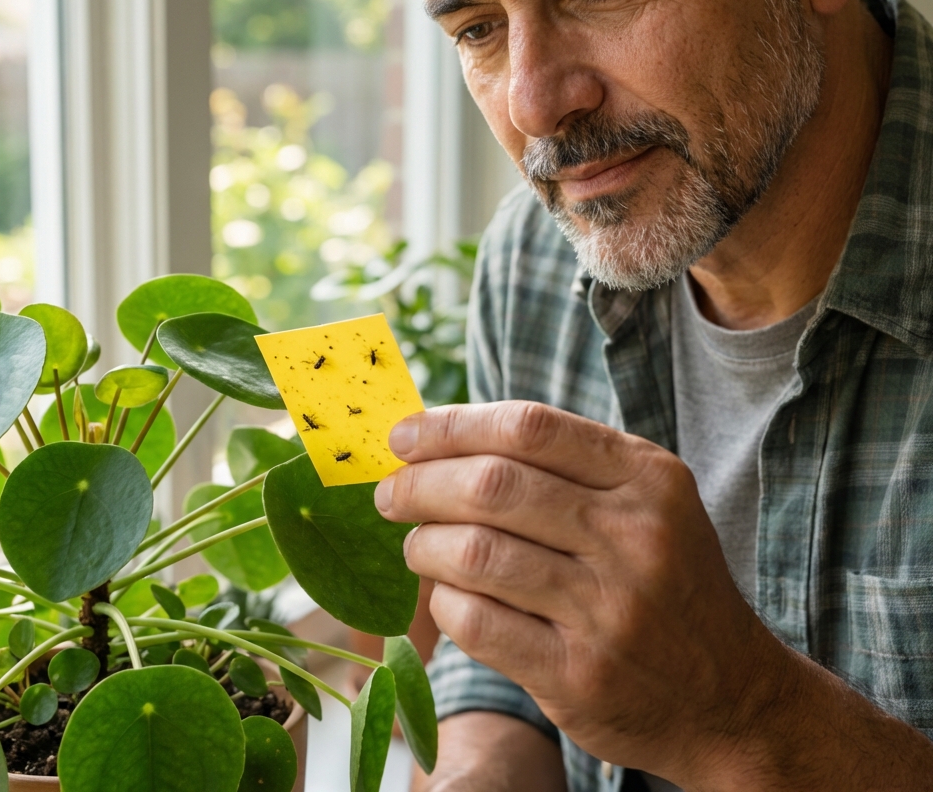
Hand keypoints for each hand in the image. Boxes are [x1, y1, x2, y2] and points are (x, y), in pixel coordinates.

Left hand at [374, 401, 792, 786]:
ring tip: (415, 544)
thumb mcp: (645, 501)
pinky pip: (478, 623)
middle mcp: (634, 537)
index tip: (405, 436)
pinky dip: (444, 602)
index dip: (452, 425)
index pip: (529, 427)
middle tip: (390, 493)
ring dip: (424, 545)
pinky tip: (446, 594)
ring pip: (475, 554)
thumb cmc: (665, 578)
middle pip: (493, 485)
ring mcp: (609, 610)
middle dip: (420, 484)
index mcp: (647, 477)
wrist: (730, 695)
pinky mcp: (580, 676)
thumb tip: (444, 437)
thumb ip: (563, 464)